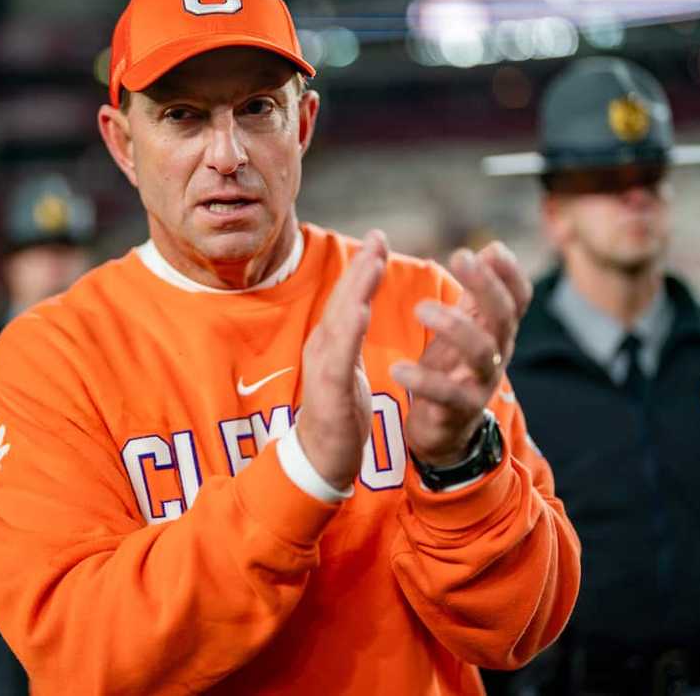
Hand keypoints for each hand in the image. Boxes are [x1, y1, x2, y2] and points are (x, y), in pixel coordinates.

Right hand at [297, 231, 388, 489]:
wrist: (320, 461)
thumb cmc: (337, 414)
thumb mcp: (345, 368)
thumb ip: (349, 337)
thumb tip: (356, 306)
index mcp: (332, 344)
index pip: (348, 299)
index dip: (362, 268)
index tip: (379, 238)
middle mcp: (323, 350)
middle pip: (342, 301)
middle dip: (359, 268)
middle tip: (377, 238)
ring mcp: (322, 371)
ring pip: (338, 324)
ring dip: (354, 291)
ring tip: (371, 264)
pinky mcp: (328, 394)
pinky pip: (338, 359)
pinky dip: (348, 333)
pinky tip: (360, 313)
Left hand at [391, 242, 531, 465]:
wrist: (444, 429)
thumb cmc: (454, 368)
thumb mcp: (466, 328)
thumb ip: (476, 294)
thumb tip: (491, 249)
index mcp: (497, 332)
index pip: (518, 298)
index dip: (511, 274)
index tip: (492, 249)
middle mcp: (497, 355)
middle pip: (503, 317)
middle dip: (485, 286)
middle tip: (460, 257)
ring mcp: (481, 384)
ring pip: (481, 352)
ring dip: (454, 326)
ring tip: (420, 307)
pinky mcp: (458, 411)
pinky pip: (447, 395)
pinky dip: (424, 381)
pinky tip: (399, 368)